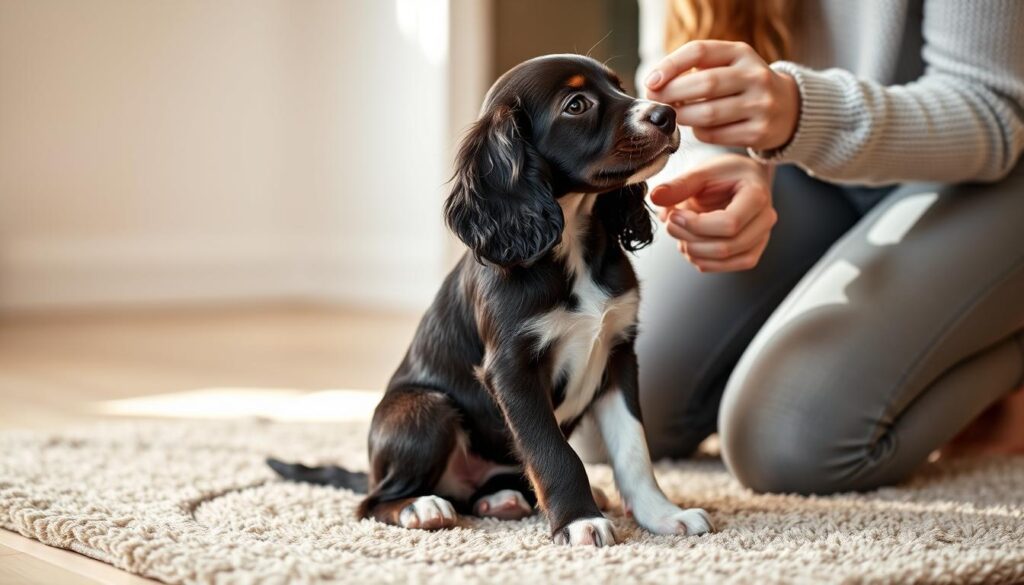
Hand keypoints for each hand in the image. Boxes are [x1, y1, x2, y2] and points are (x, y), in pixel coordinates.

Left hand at [645, 40, 799, 149]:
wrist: (788, 108)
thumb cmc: (742, 85)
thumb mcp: (728, 64)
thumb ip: (695, 68)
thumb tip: (654, 84)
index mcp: (742, 52)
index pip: (700, 51)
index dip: (670, 65)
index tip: (651, 81)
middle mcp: (755, 76)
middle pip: (704, 84)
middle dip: (672, 95)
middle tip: (655, 102)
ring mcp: (760, 105)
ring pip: (708, 114)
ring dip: (682, 116)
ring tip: (673, 115)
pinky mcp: (759, 132)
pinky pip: (715, 135)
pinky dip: (699, 132)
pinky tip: (697, 127)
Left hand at [651, 154, 776, 272]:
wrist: (741, 180)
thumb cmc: (724, 174)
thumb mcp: (701, 172)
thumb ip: (679, 185)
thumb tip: (655, 197)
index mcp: (757, 195)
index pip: (729, 224)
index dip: (696, 225)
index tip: (674, 214)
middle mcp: (765, 219)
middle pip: (726, 246)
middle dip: (690, 239)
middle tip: (670, 224)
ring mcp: (761, 238)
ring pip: (725, 260)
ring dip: (694, 252)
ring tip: (679, 233)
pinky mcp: (751, 252)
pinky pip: (727, 267)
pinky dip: (702, 261)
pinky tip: (689, 244)